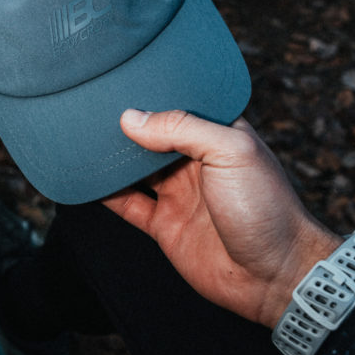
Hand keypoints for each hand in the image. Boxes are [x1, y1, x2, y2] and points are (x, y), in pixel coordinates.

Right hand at [103, 110, 341, 328]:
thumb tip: (132, 118)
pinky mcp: (166, 226)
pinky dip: (105, 194)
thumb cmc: (267, 208)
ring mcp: (181, 194)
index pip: (180, 105)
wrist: (274, 275)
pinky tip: (86, 179)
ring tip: (80, 136)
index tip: (121, 79)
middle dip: (126, 123)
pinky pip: (128, 205)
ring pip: (136, 169)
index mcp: (219, 135)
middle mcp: (198, 162)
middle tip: (91, 105)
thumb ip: (183, 129)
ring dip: (112, 157)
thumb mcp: (231, 152)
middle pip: (153, 136)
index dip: (154, 93)